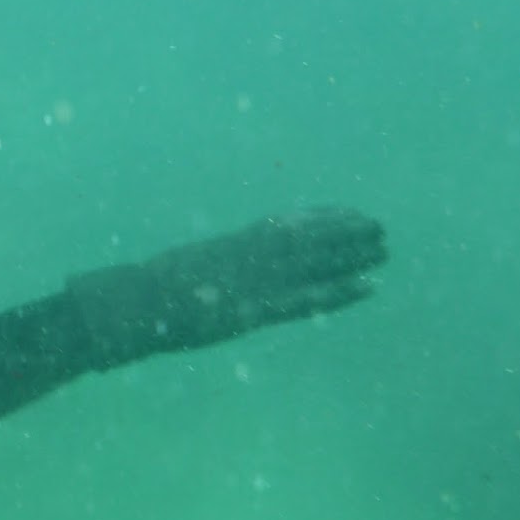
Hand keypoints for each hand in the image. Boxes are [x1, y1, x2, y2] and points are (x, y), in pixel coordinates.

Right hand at [68, 207, 387, 363]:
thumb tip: (203, 266)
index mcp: (231, 245)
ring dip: (352, 254)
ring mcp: (256, 280)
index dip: (318, 218)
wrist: (134, 303)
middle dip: (343, 232)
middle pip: (307, 239)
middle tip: (377, 226)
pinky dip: (342, 292)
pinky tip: (371, 286)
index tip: (345, 211)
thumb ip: (202, 266)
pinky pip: (310, 299)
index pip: (284, 224)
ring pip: (315, 262)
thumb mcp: (178, 269)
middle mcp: (250, 255)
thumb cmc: (146, 292)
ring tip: (384, 247)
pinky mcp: (260, 309)